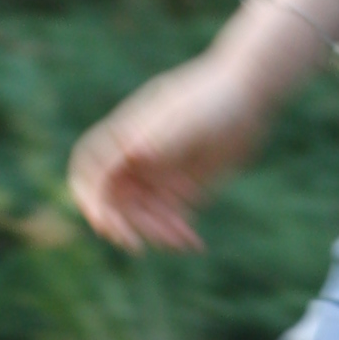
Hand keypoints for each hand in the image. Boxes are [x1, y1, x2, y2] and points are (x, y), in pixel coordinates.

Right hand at [68, 56, 265, 254]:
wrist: (249, 94)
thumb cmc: (215, 96)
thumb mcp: (189, 117)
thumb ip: (163, 136)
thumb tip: (134, 152)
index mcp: (127, 134)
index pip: (90, 169)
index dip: (89, 196)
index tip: (103, 221)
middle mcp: (137, 157)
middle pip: (113, 199)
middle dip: (122, 223)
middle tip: (136, 245)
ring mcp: (158, 174)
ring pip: (142, 214)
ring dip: (154, 231)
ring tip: (181, 240)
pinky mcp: (181, 187)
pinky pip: (169, 218)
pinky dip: (176, 232)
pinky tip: (193, 242)